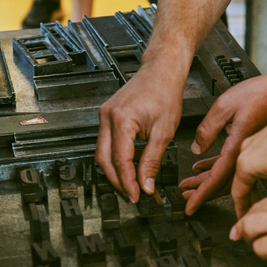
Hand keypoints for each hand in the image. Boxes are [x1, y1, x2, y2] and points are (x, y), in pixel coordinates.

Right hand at [96, 65, 184, 201]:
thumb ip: (152, 161)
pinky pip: (106, 143)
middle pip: (104, 160)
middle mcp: (107, 117)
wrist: (161, 71)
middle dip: (117, 181)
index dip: (128, 183)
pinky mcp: (107, 116)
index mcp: (121, 120)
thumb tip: (146, 185)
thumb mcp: (164, 132)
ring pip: (102, 153)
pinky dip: (116, 158)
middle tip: (132, 194)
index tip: (137, 196)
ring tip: (132, 184)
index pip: (120, 161)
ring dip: (116, 171)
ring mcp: (104, 116)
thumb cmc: (165, 92)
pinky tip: (129, 166)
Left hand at [181, 74, 266, 214]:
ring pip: (227, 175)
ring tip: (190, 185)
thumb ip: (208, 128)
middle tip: (186, 196)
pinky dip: (217, 167)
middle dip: (201, 191)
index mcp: (238, 149)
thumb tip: (197, 148)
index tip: (190, 207)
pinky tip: (203, 166)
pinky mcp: (255, 146)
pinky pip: (234, 164)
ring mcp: (252, 153)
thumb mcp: (225, 105)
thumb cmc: (264, 92)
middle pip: (221, 183)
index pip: (216, 179)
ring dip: (208, 181)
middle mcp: (247, 156)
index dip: (201, 195)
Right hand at [231, 99, 266, 218]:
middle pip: (247, 183)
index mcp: (244, 164)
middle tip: (262, 213)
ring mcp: (256, 143)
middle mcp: (246, 152)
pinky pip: (266, 160)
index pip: (238, 194)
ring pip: (260, 172)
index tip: (245, 220)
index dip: (243, 211)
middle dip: (257, 199)